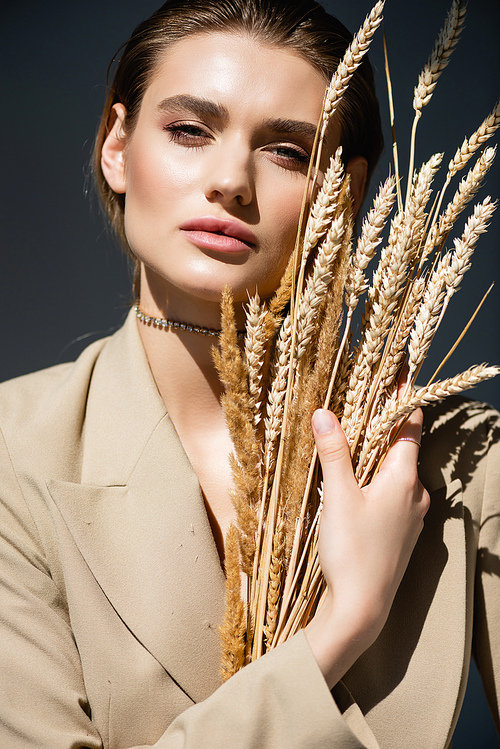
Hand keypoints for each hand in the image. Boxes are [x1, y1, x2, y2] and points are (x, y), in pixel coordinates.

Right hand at [304, 407, 428, 688]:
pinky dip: (379, 480)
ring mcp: (412, 517)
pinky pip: (395, 495)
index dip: (404, 397)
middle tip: (363, 404)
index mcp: (404, 479)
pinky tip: (357, 486)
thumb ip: (333, 452)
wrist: (362, 609)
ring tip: (355, 442)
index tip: (400, 373)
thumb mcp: (337, 496)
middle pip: (404, 448)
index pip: (410, 425)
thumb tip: (323, 412)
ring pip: (398, 473)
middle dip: (385, 426)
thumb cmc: (352, 551)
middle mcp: (416, 495)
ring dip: (380, 455)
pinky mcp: (403, 535)